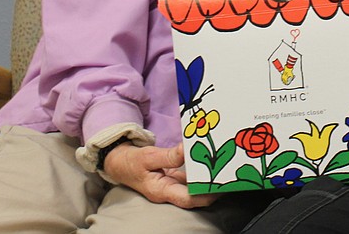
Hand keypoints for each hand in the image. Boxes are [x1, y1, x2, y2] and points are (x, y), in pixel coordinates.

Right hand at [103, 143, 218, 208]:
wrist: (119, 162)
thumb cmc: (132, 162)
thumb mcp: (148, 156)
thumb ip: (169, 156)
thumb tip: (188, 150)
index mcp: (162, 191)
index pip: (188, 199)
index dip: (206, 195)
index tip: (220, 186)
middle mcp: (170, 192)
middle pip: (196, 196)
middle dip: (213, 188)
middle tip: (229, 175)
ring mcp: (173, 186)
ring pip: (194, 187)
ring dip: (208, 179)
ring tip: (225, 169)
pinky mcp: (174, 178)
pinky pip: (190, 178)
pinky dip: (200, 172)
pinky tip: (211, 163)